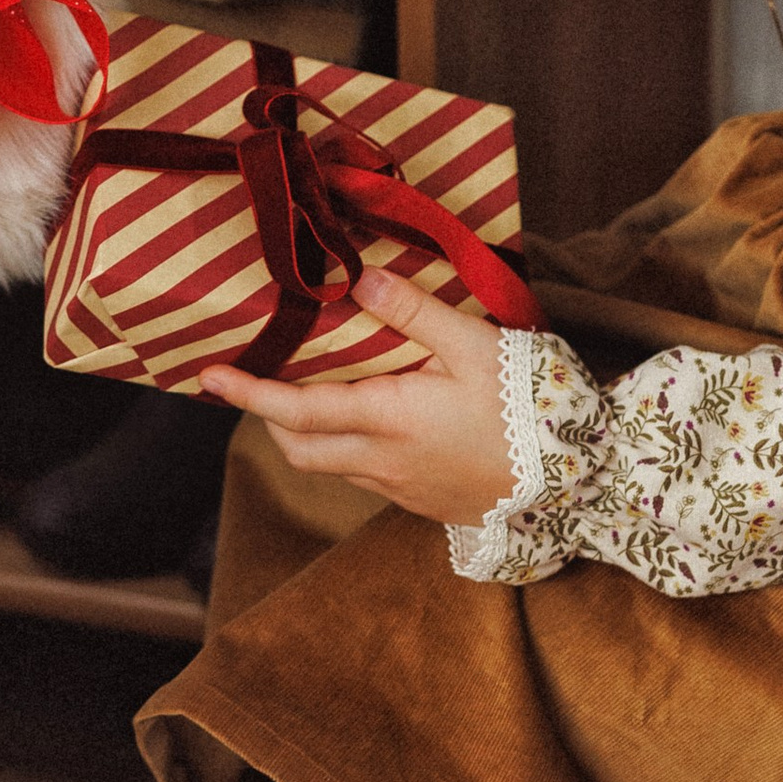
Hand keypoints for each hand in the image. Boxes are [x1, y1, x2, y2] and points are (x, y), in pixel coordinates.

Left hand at [197, 265, 516, 526]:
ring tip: (306, 390)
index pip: (298, 410)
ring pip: (328, 464)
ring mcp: (401, 486)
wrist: (574, 480)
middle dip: (267, 417)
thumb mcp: (474, 343)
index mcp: (390, 419)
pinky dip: (342, 446)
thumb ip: (412, 311)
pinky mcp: (420, 499)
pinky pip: (362, 475)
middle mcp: (384, 460)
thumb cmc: (524, 405)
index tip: (208, 377)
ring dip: (304, 432)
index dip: (248, 394)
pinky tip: (366, 416)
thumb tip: (357, 282)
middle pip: (299, 448)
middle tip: (256, 378)